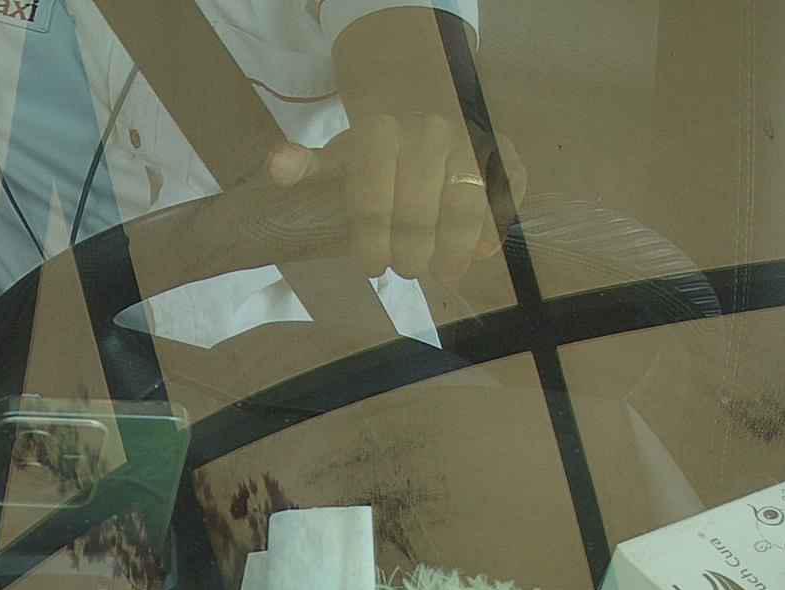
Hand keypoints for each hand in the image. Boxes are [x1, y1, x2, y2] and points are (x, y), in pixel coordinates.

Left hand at [266, 118, 521, 281]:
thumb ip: (307, 166)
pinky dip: (496, 222)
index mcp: (381, 131)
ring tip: (444, 272)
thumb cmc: (369, 158)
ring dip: (455, 244)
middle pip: (421, 204)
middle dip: (411, 247)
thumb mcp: (334, 161)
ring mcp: (468, 139)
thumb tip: (277, 164)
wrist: (415, 121)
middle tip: (405, 270)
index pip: (372, 194)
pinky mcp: (502, 154)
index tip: (370, 268)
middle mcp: (429, 130)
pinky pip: (507, 190)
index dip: (371, 238)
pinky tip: (481, 250)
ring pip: (467, 200)